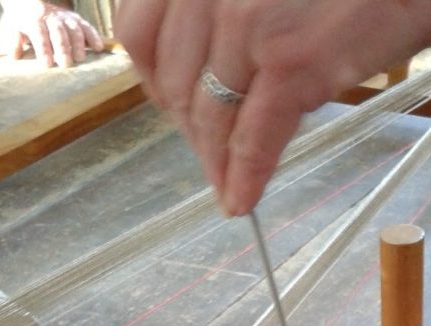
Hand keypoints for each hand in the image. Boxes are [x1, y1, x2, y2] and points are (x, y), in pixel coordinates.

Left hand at [0, 1, 102, 67]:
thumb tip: (15, 54)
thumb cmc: (20, 21)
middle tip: (66, 64)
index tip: (47, 64)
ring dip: (78, 43)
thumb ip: (12, 40)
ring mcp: (64, 17)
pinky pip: (86, 26)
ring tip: (81, 59)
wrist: (27, 1)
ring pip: (73, 28)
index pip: (39, 33)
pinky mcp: (74, 19)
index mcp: (32, 18)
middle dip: (63, 48)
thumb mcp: (10, 27)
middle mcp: (50, 16)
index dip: (43, 48)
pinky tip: (98, 48)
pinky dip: (93, 36)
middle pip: (58, 31)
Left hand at [114, 0, 430, 214]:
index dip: (156, 85)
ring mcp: (247, 22)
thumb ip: (229, 11)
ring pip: (211, 117)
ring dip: (216, 162)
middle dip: (191, 130)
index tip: (175, 110)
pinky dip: (246, 177)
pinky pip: (254, 138)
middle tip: (211, 158)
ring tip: (228, 187)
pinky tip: (242, 201)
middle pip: (173, 84)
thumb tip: (210, 72)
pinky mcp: (291, 62)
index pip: (140, 35)